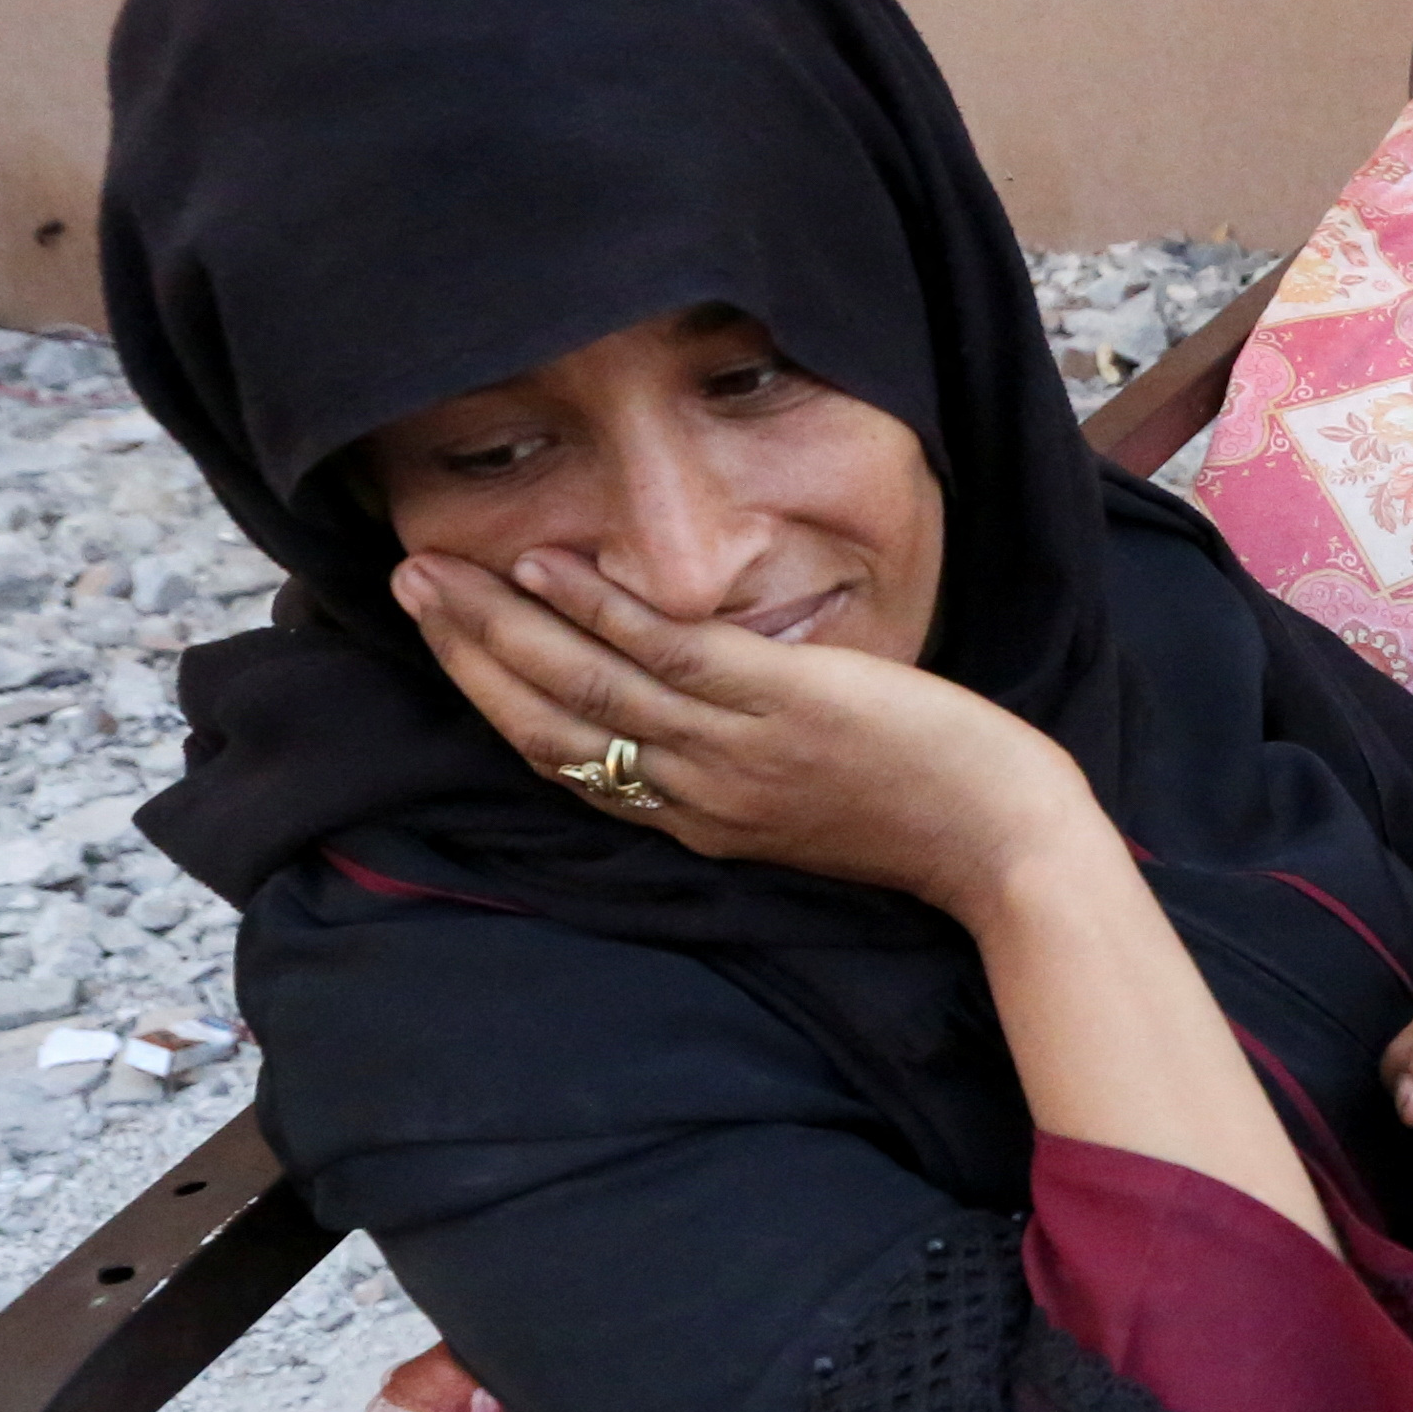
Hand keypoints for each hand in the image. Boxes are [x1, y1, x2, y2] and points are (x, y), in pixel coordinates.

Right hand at [392, 549, 1095, 918]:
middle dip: (467, 651)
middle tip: (406, 586)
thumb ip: (738, 766)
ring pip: (586, 685)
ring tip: (439, 569)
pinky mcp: (783, 705)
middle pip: (548, 722)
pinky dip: (597, 608)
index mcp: (696, 820)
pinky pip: (668, 653)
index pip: (565, 762)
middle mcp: (695, 793)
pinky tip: (547, 564)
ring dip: (501, 621)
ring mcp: (735, 750)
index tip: (444, 643)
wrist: (1006, 847)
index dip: (491, 699)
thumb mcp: (802, 807)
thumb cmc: (923, 819)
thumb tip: (696, 708)